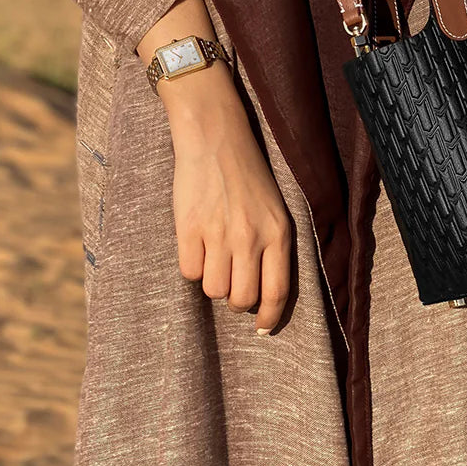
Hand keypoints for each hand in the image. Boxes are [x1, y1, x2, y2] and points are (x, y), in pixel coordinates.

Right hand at [165, 66, 292, 335]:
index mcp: (278, 232)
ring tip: (212, 254)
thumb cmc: (247, 174)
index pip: (277, 292)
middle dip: (235, 300)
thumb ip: (272, 246)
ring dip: (211, 280)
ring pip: (213, 289)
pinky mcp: (189, 228)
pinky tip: (196, 243)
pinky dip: (191, 265)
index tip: (262, 328)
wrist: (215, 137)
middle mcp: (251, 237)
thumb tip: (262, 293)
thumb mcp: (274, 208)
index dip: (269, 317)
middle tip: (230, 281)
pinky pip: (188, 272)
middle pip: (241, 299)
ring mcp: (218, 234)